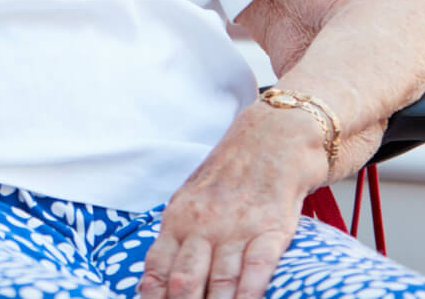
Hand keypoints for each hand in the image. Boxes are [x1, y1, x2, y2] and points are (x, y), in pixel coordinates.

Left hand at [140, 103, 326, 298]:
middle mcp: (203, 224)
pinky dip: (249, 293)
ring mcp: (237, 228)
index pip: (158, 266)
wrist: (271, 141)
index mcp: (178, 218)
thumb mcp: (190, 201)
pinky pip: (257, 268)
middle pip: (185, 279)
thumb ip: (175, 239)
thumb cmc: (227, 177)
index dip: (153, 295)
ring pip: (219, 279)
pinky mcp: (271, 230)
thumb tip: (154, 283)